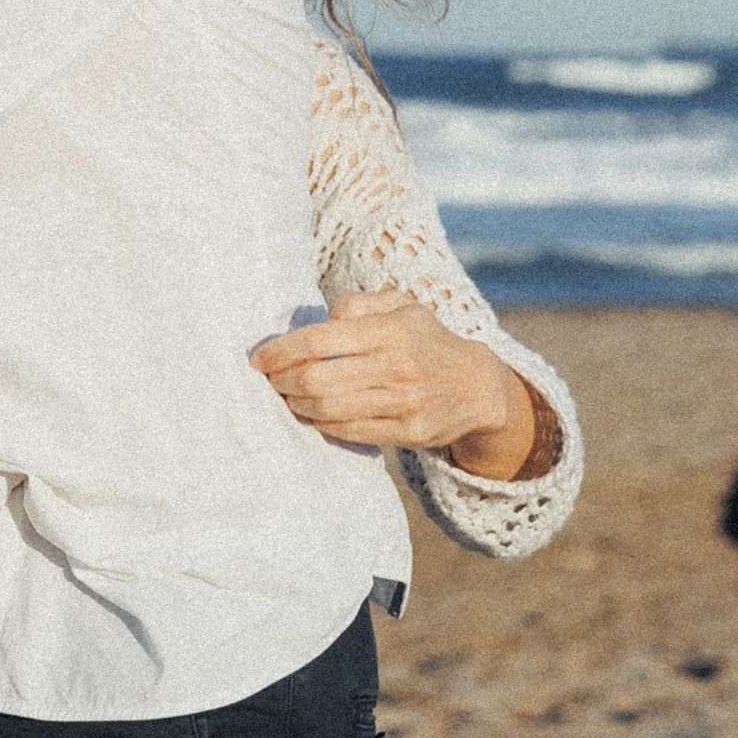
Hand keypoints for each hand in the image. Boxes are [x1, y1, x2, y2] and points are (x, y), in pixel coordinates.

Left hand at [250, 291, 541, 474]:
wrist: (478, 386)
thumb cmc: (426, 339)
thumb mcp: (401, 306)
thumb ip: (357, 303)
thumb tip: (322, 321)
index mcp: (391, 330)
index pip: (320, 340)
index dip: (281, 351)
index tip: (259, 359)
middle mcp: (398, 367)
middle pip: (317, 380)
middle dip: (283, 382)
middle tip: (271, 380)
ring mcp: (404, 404)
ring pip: (329, 410)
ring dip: (297, 405)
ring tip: (288, 396)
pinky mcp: (408, 433)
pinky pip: (349, 432)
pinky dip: (321, 424)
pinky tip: (311, 414)